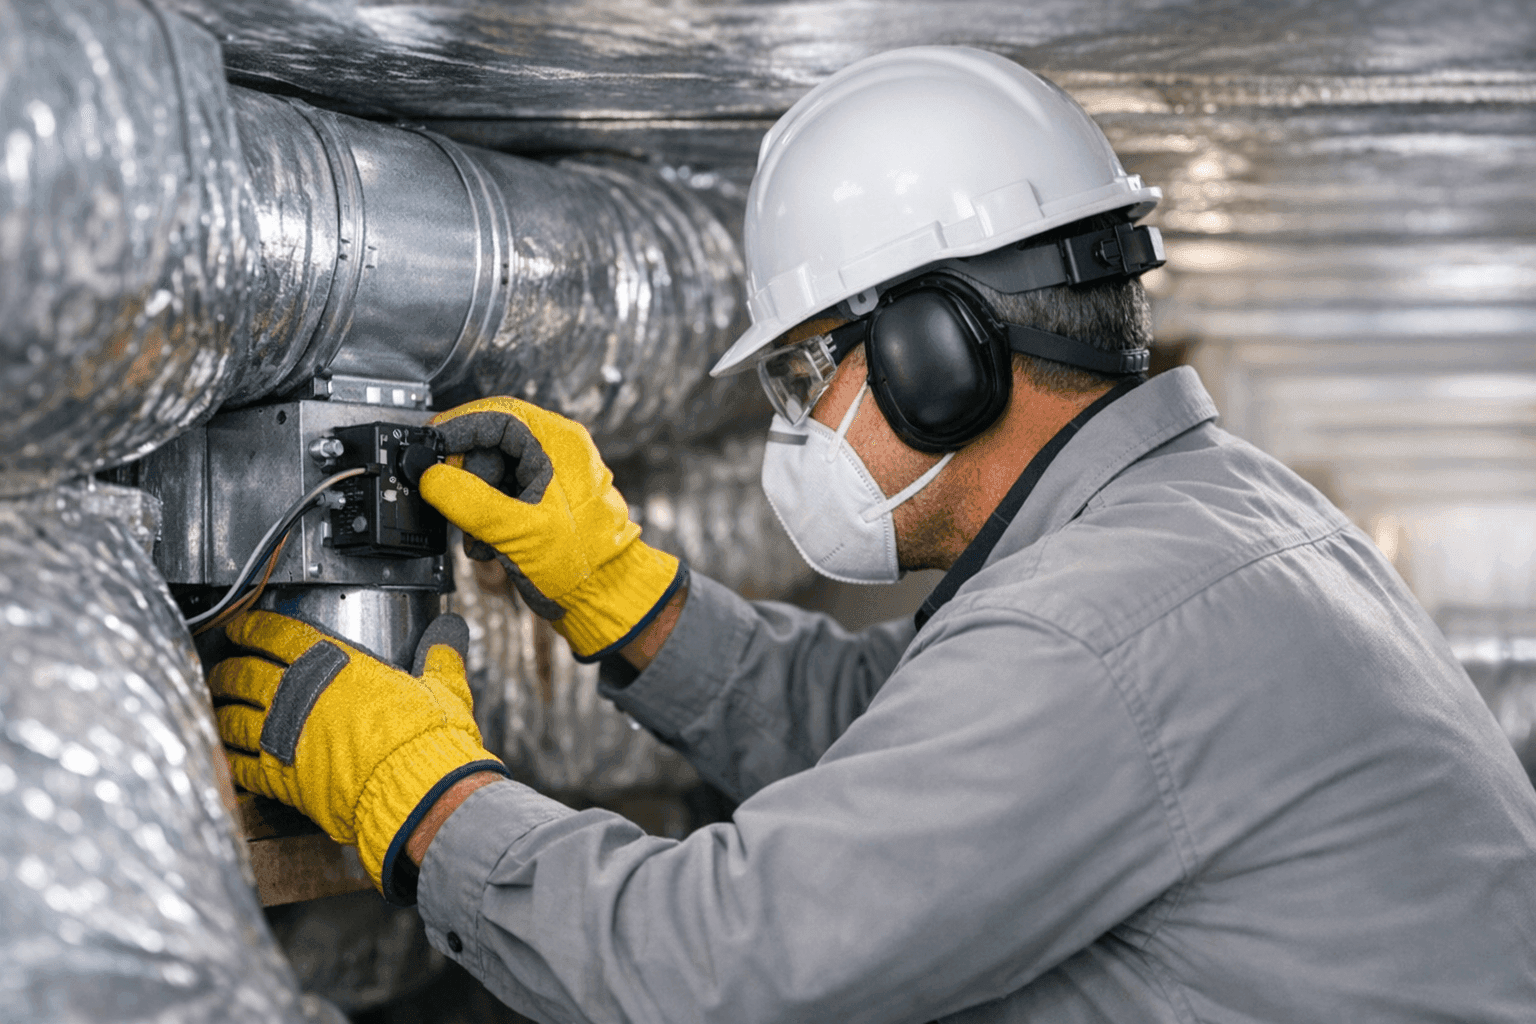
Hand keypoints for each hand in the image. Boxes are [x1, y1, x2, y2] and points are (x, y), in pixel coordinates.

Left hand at [209, 611, 506, 902]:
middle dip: (229, 667)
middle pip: (245, 673)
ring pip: (233, 716)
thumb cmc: (427, 737)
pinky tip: (224, 754)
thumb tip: (450, 633)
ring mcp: (284, 736)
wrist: (415, 789)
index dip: (254, 627)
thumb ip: (439, 656)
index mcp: (336, 664)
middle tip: (223, 666)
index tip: (242, 626)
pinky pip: (240, 764)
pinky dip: (228, 757)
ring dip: (220, 708)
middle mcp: (299, 695)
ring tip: (216, 705)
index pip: (278, 634)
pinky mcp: (281, 778)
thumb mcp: (443, 687)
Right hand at [420, 396, 685, 660]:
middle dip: (465, 477)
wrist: (603, 597)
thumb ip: (471, 501)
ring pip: (489, 473)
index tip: (428, 446)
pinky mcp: (538, 502)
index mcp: (559, 443)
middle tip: (449, 502)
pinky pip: (499, 496)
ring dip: (473, 505)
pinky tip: (488, 546)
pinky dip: (486, 519)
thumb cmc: (582, 562)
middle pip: (489, 444)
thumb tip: (431, 477)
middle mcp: (554, 452)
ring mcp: (546, 477)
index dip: (458, 427)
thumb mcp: (518, 530)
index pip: (497, 415)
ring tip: (478, 538)